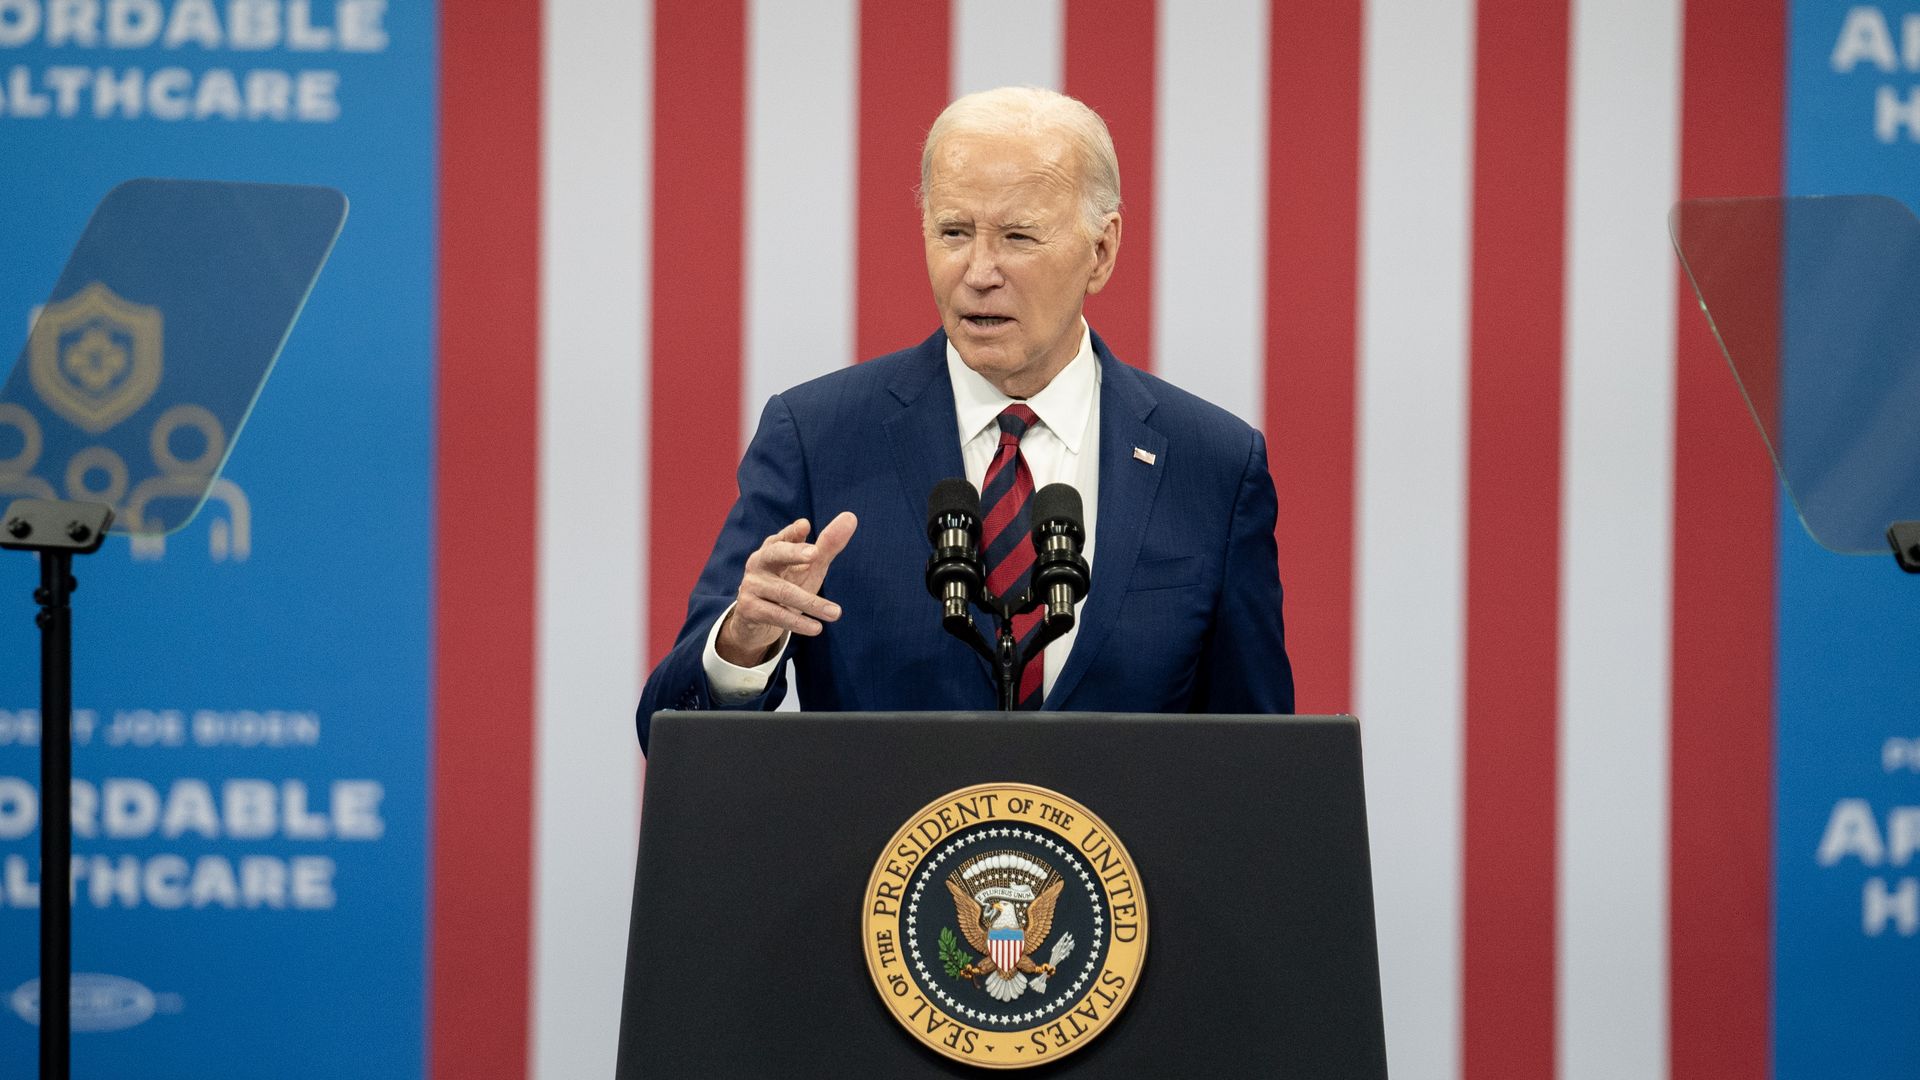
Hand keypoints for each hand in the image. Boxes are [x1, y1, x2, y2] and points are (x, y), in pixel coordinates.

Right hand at [715, 511, 857, 666]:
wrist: (756, 621)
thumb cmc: (787, 585)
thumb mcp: (809, 566)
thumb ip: (828, 544)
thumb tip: (851, 516)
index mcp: (773, 548)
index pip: (783, 537)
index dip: (793, 532)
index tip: (805, 526)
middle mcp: (759, 563)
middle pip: (775, 554)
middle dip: (794, 553)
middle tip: (815, 554)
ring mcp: (752, 585)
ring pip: (784, 592)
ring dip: (812, 603)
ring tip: (836, 613)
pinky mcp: (749, 609)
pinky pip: (776, 615)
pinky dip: (797, 622)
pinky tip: (816, 628)